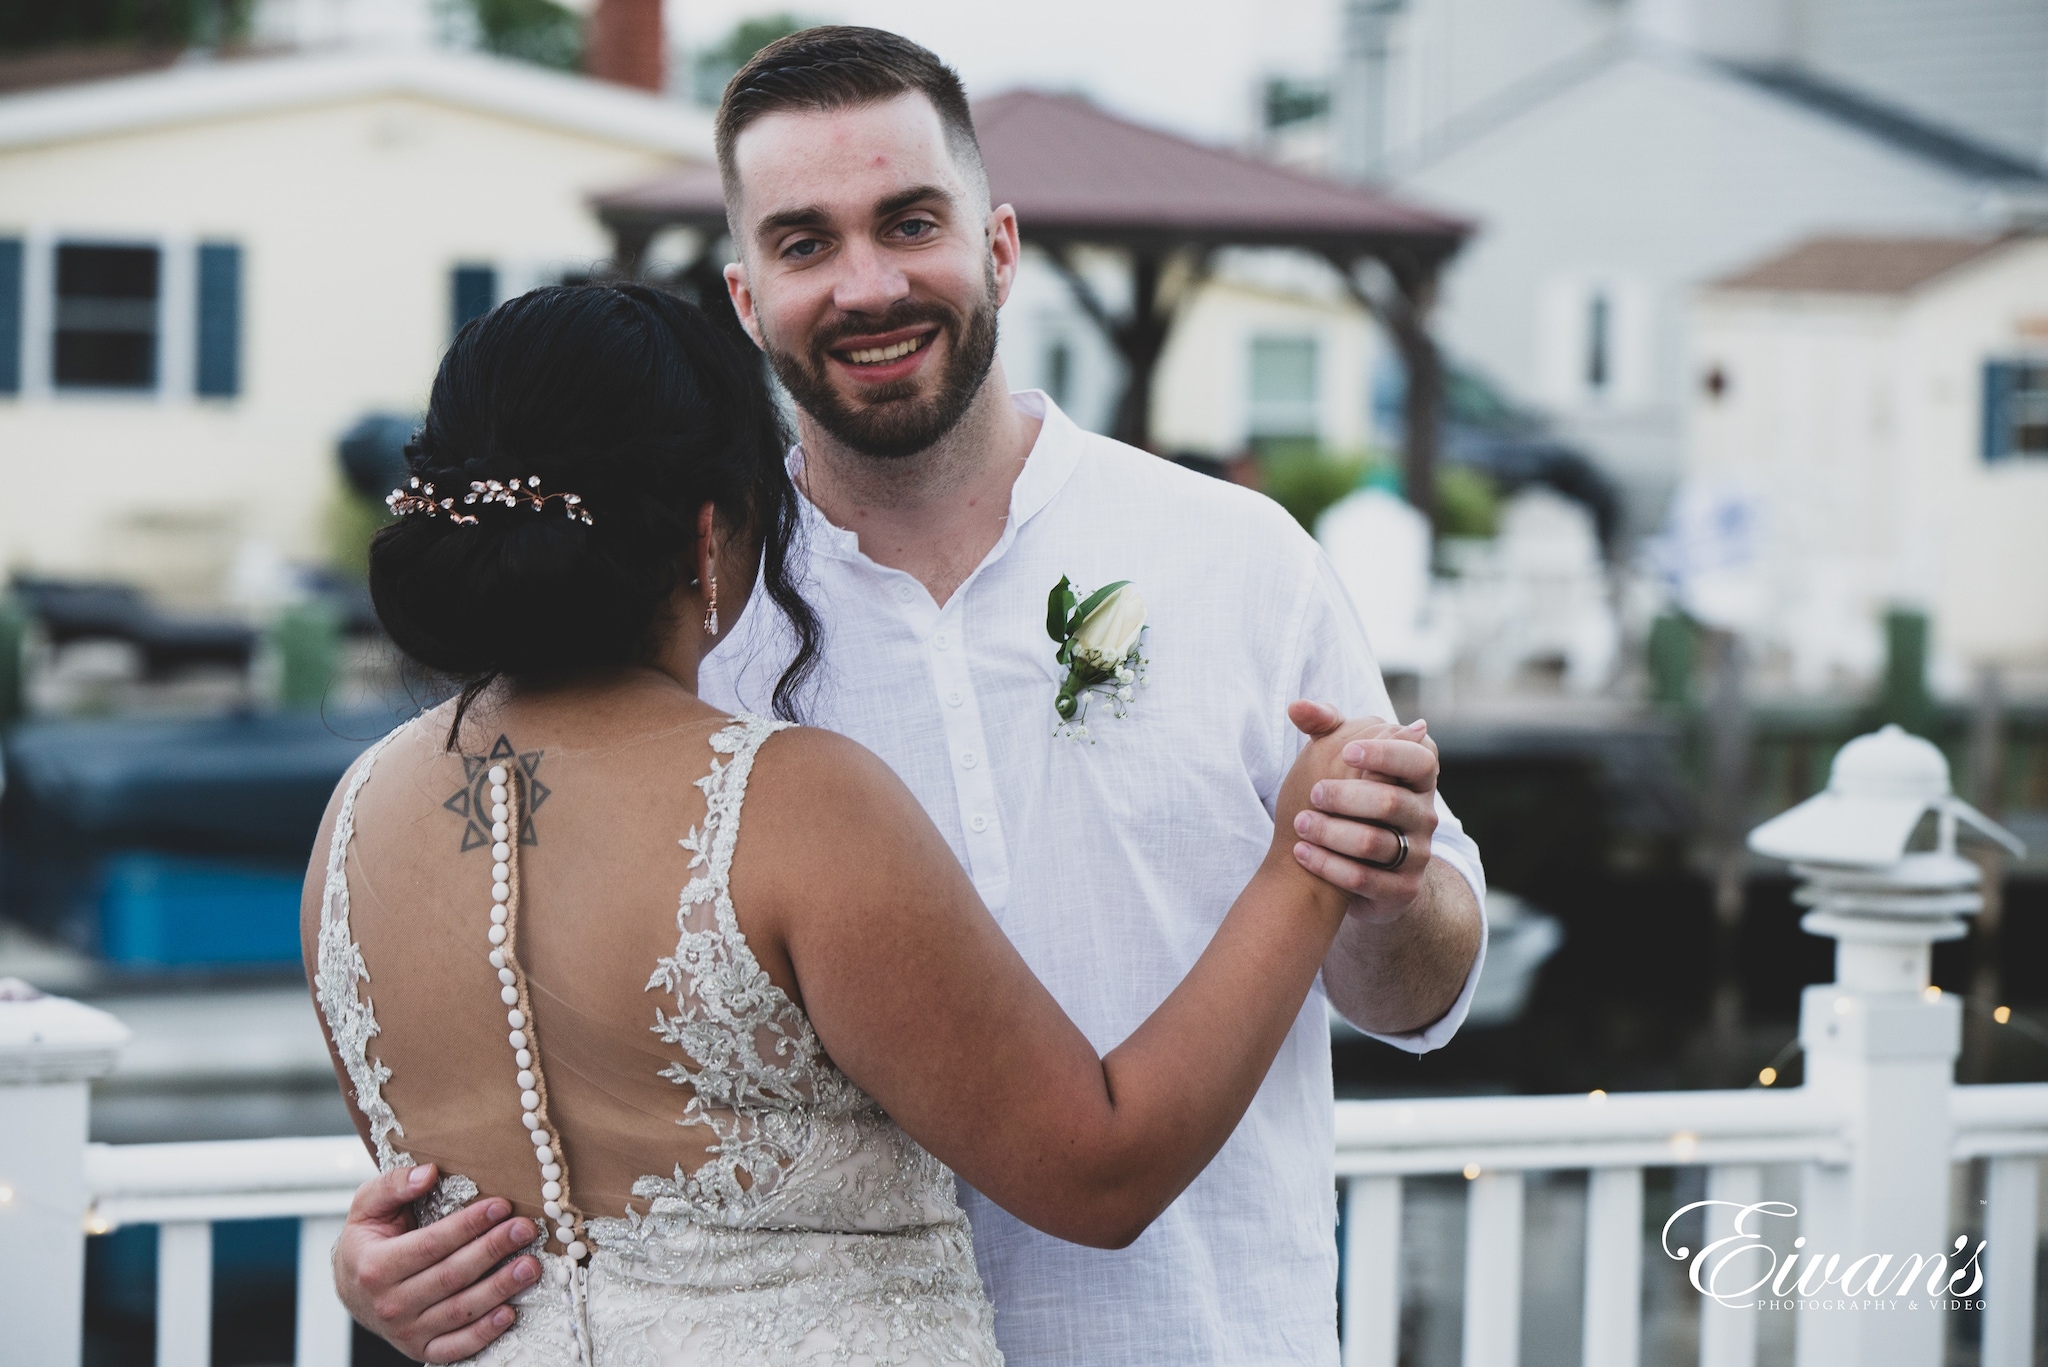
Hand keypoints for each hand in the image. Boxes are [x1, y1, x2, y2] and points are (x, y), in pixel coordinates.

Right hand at [333, 1163, 538, 1362]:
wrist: (351, 1288)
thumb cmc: (367, 1242)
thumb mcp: (368, 1206)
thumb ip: (394, 1185)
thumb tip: (428, 1172)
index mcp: (376, 1266)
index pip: (431, 1244)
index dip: (468, 1225)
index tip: (501, 1206)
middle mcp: (390, 1303)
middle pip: (451, 1276)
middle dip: (493, 1250)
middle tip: (525, 1229)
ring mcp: (406, 1331)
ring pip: (460, 1311)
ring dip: (500, 1288)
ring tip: (530, 1266)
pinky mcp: (420, 1349)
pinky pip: (456, 1347)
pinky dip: (483, 1334)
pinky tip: (509, 1313)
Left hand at [1284, 701, 1437, 924]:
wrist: (1366, 864)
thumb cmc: (1352, 797)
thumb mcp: (1342, 758)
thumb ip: (1325, 727)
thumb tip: (1296, 706)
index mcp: (1419, 777)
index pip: (1419, 758)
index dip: (1385, 754)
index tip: (1347, 752)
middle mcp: (1425, 815)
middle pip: (1391, 802)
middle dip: (1346, 797)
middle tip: (1313, 793)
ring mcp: (1418, 854)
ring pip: (1375, 843)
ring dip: (1331, 832)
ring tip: (1299, 824)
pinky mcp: (1402, 889)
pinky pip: (1365, 879)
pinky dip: (1329, 865)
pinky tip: (1302, 853)